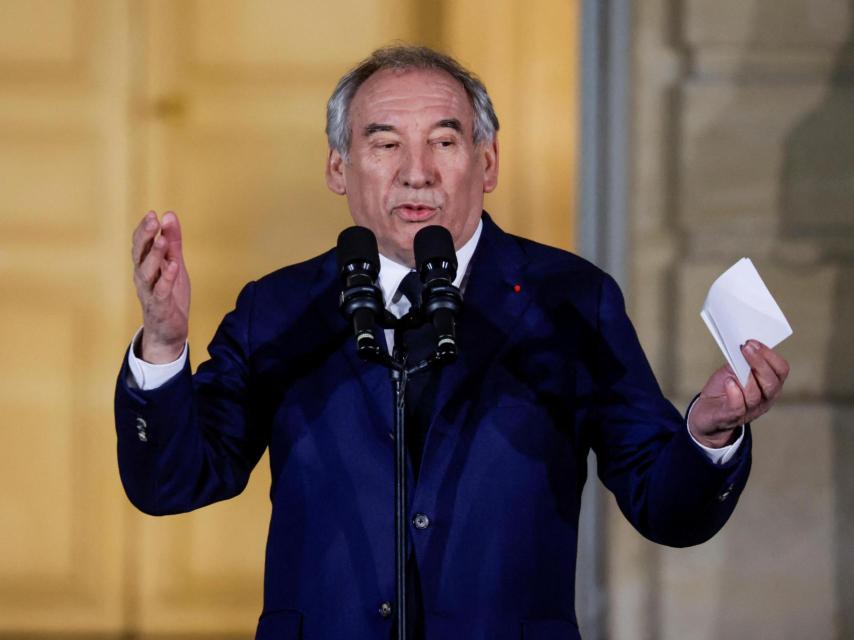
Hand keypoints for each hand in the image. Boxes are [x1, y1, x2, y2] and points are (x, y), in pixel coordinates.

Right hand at [131, 210, 190, 362]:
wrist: (168, 331)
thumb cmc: (169, 294)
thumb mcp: (174, 263)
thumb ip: (172, 241)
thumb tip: (169, 215)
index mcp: (145, 265)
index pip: (141, 244)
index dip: (145, 229)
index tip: (153, 214)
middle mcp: (143, 277)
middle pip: (140, 254)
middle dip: (145, 236)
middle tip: (153, 220)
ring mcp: (150, 292)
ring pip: (147, 272)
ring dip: (154, 255)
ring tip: (163, 240)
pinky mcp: (160, 307)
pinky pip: (161, 291)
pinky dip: (166, 279)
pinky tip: (173, 266)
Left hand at [688, 340, 789, 447]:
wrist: (707, 413)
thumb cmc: (723, 389)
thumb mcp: (734, 371)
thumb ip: (741, 360)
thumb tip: (745, 345)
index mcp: (769, 385)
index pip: (780, 370)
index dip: (769, 355)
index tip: (753, 342)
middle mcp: (764, 400)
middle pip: (771, 382)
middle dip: (760, 362)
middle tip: (746, 347)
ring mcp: (749, 410)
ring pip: (755, 394)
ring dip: (747, 376)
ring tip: (738, 360)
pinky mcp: (731, 417)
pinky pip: (738, 406)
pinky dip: (734, 393)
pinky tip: (729, 382)